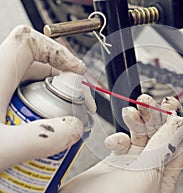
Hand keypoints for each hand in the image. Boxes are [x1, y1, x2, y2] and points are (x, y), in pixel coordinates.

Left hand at [0, 25, 95, 170]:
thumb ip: (43, 140)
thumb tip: (74, 129)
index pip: (30, 42)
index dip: (59, 51)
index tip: (78, 73)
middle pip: (36, 67)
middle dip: (62, 85)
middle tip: (78, 107)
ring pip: (29, 87)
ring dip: (51, 102)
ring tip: (62, 124)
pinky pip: (19, 103)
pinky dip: (36, 114)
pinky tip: (40, 134)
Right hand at [59, 94, 182, 192]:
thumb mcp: (146, 173)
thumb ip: (162, 147)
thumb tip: (179, 124)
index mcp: (164, 176)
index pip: (176, 142)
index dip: (173, 121)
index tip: (167, 104)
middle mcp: (150, 170)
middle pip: (158, 135)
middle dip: (152, 116)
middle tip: (146, 101)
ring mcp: (131, 166)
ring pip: (140, 135)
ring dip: (136, 121)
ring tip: (131, 111)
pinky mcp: (113, 163)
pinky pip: (121, 143)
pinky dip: (117, 136)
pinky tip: (113, 140)